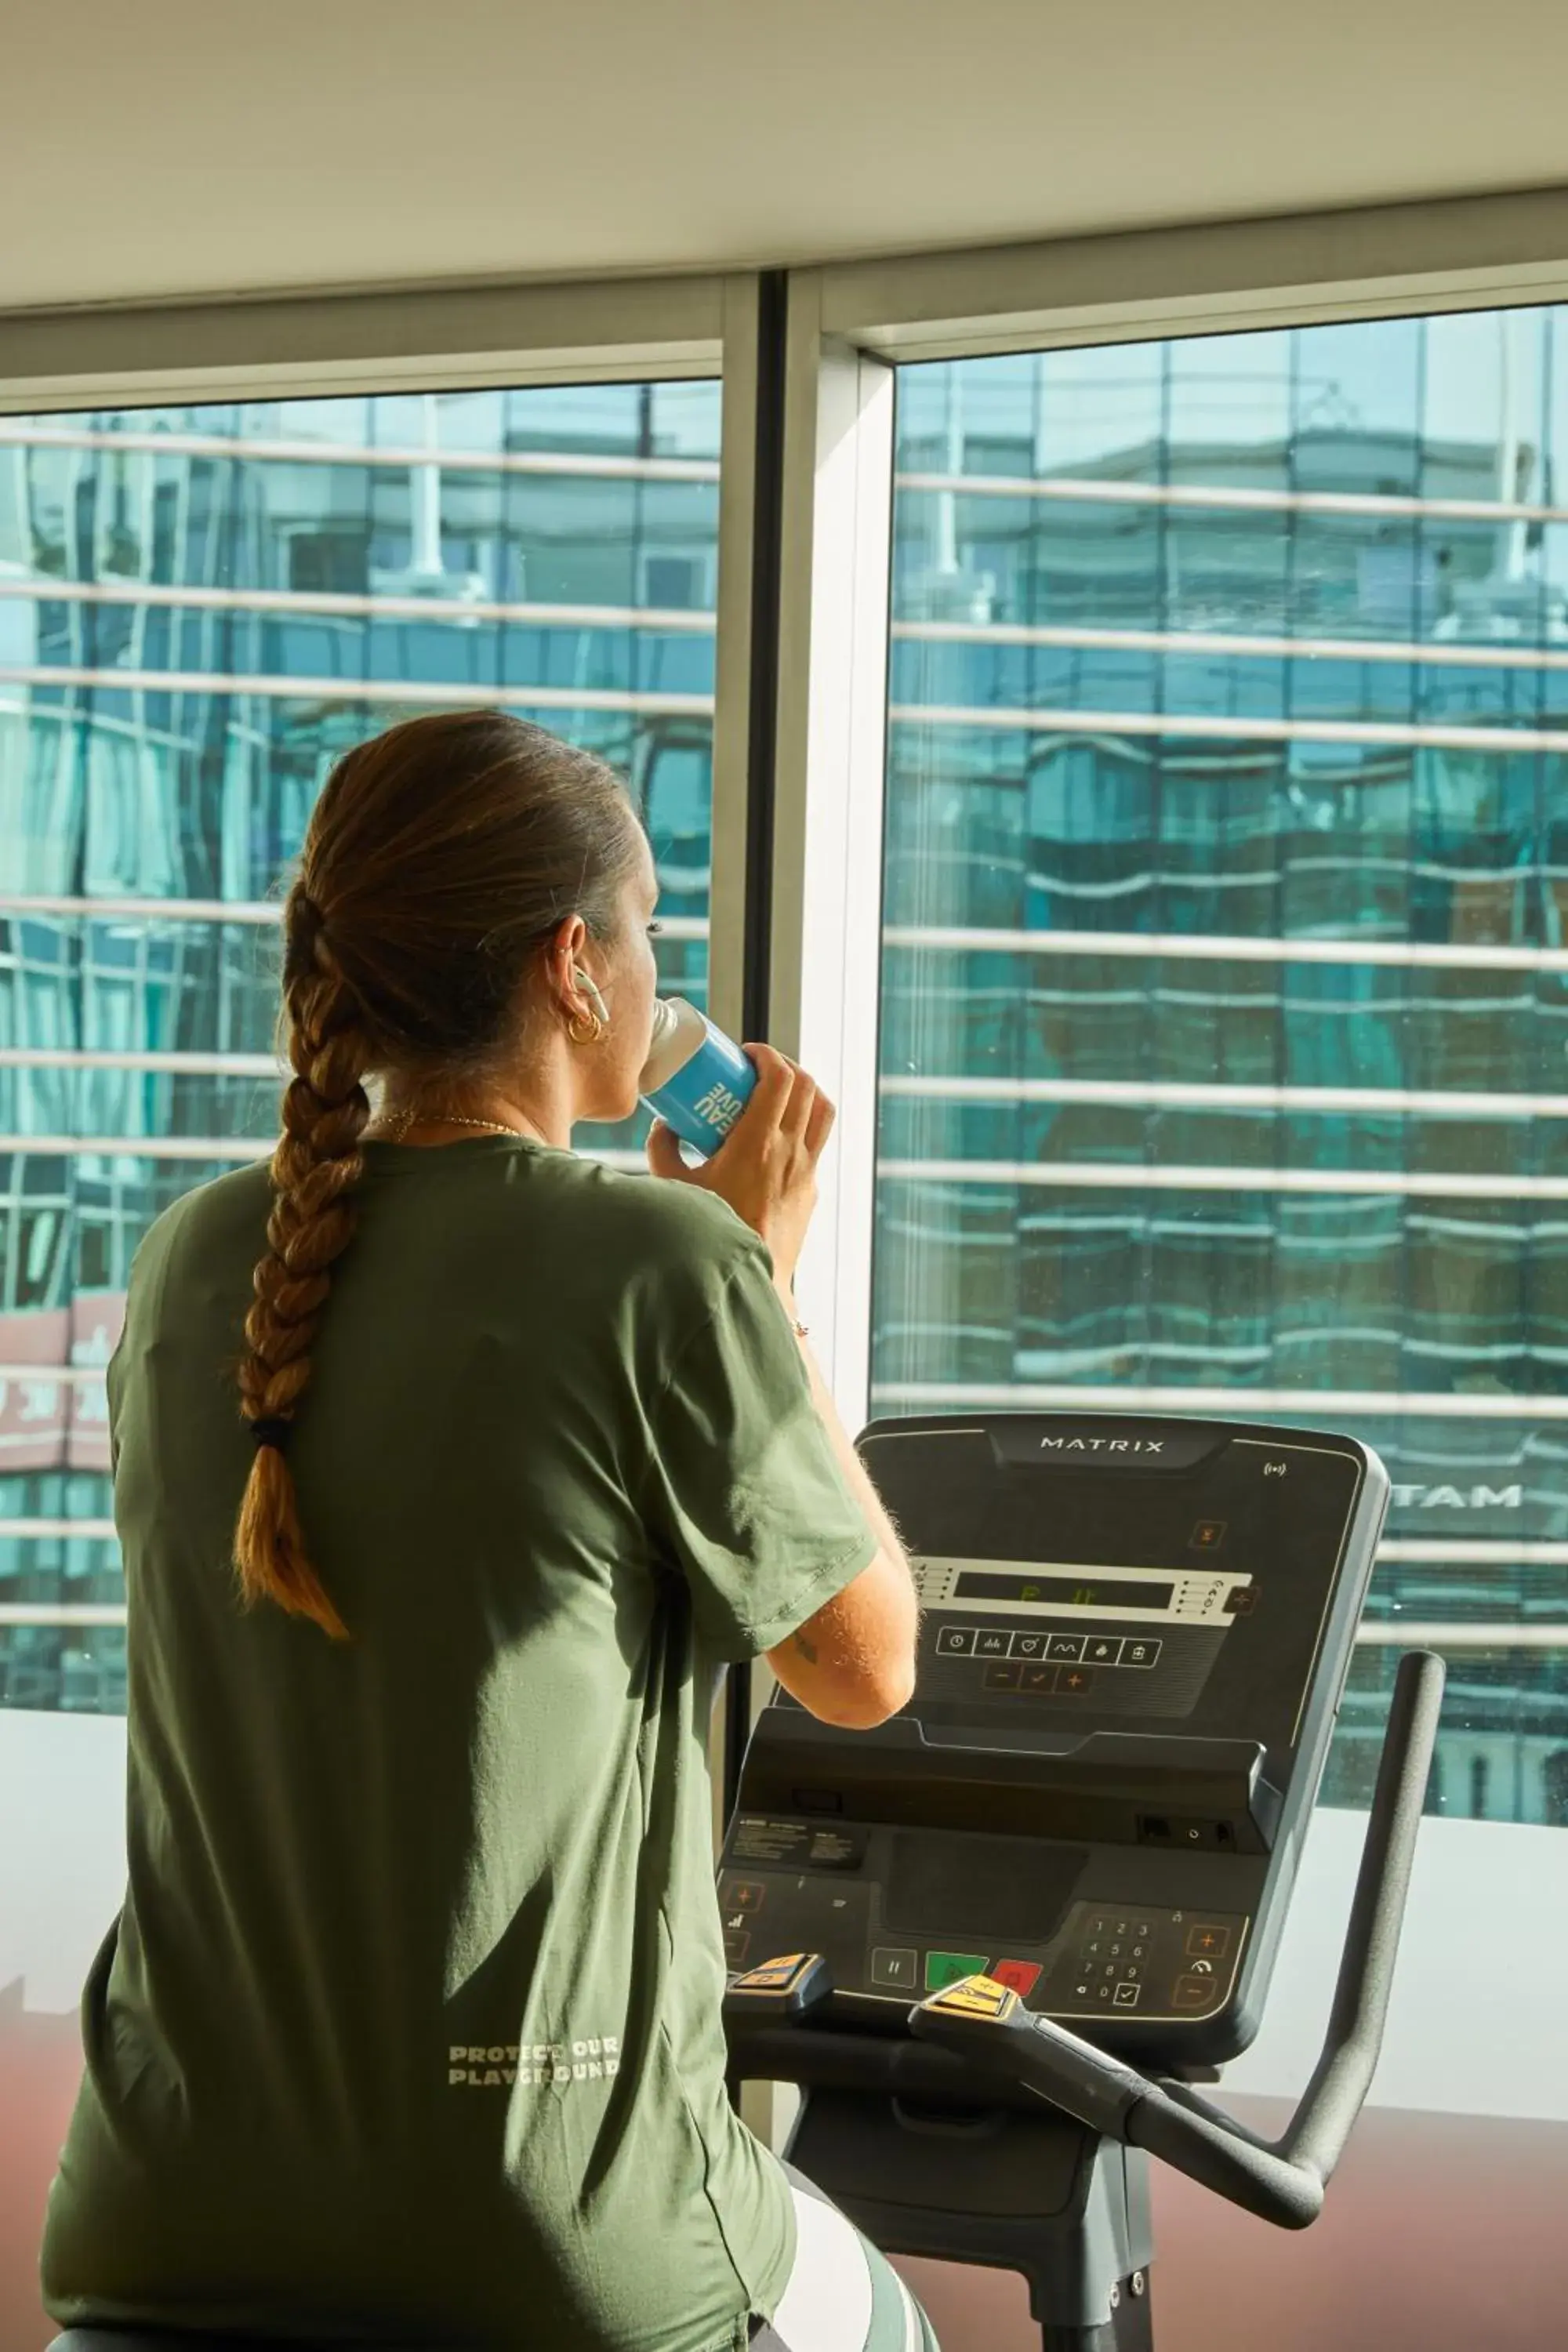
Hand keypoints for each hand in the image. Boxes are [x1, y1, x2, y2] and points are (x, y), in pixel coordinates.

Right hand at [645, 1044, 834, 1292]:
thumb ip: (662, 1150)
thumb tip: (663, 1125)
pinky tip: (777, 1137)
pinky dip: (803, 1127)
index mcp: (758, 1144)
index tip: (746, 1053)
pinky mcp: (811, 1191)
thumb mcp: (675, 1188)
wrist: (748, 1282)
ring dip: (805, 1091)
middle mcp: (790, 1153)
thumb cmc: (710, 1236)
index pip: (780, 1078)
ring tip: (779, 1091)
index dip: (768, 1055)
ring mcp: (806, 1172)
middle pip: (807, 1085)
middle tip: (759, 1067)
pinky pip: (817, 1144)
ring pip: (823, 1111)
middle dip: (786, 1065)